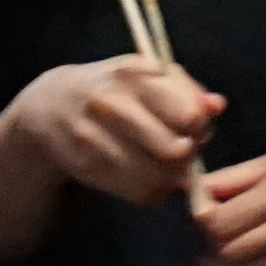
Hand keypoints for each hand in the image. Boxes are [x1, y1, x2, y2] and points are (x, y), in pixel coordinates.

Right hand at [7, 56, 217, 206]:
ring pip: (158, 177)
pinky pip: (139, 193)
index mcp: (131, 74)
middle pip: (175, 150)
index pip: (188, 113)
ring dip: (172, 177)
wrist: (48, 108)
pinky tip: (150, 178)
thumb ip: (185, 87)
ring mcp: (95, 138)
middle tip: (183, 150)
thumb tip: (217, 106)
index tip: (194, 125)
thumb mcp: (144, 73)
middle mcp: (110, 104)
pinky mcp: (87, 168)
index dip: (200, 125)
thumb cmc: (109, 86)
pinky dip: (154, 191)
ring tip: (168, 165)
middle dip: (188, 154)